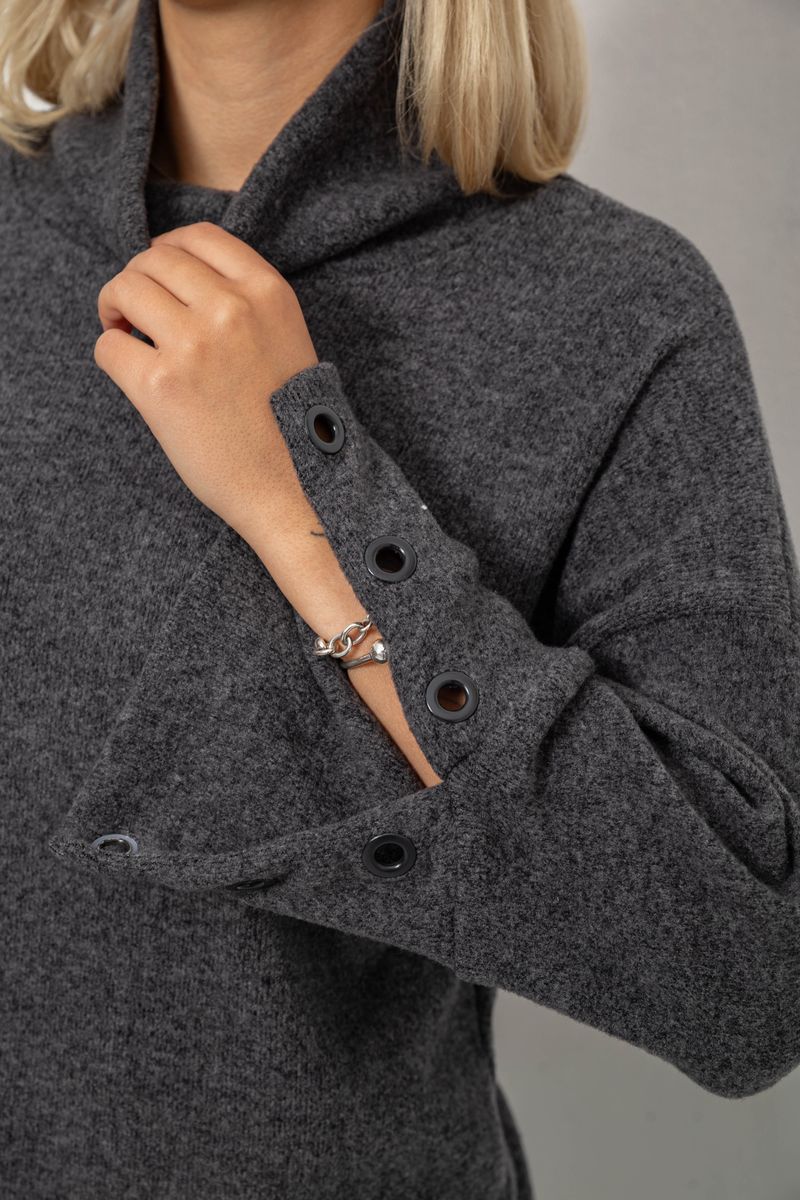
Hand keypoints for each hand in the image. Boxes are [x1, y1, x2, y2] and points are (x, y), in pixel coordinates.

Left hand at [94, 220, 317, 540]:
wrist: (297, 487)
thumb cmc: (291, 423)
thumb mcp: (287, 338)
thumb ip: (246, 302)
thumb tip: (176, 277)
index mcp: (268, 292)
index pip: (200, 236)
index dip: (168, 249)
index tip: (160, 273)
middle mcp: (232, 308)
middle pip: (155, 259)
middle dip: (137, 280)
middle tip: (134, 312)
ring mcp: (195, 344)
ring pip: (125, 289)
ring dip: (114, 308)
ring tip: (125, 334)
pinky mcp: (161, 385)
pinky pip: (109, 346)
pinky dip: (111, 354)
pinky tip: (131, 373)